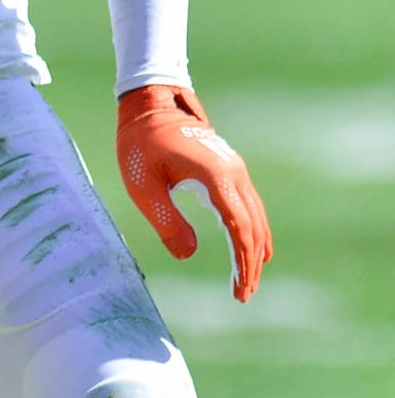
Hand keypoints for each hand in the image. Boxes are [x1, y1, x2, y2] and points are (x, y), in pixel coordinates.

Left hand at [116, 84, 271, 300]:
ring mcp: (235, 168)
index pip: (240, 230)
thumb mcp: (143, 185)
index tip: (240, 292)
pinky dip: (253, 230)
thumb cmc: (140, 144)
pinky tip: (251, 248)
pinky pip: (249, 205)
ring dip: (254, 249)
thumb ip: (166, 220)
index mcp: (216, 177)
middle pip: (254, 227)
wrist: (151, 103)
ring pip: (256, 217)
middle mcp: (234, 173)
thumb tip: (187, 255)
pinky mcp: (230, 167)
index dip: (242, 263)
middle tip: (243, 295)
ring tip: (247, 279)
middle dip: (251, 264)